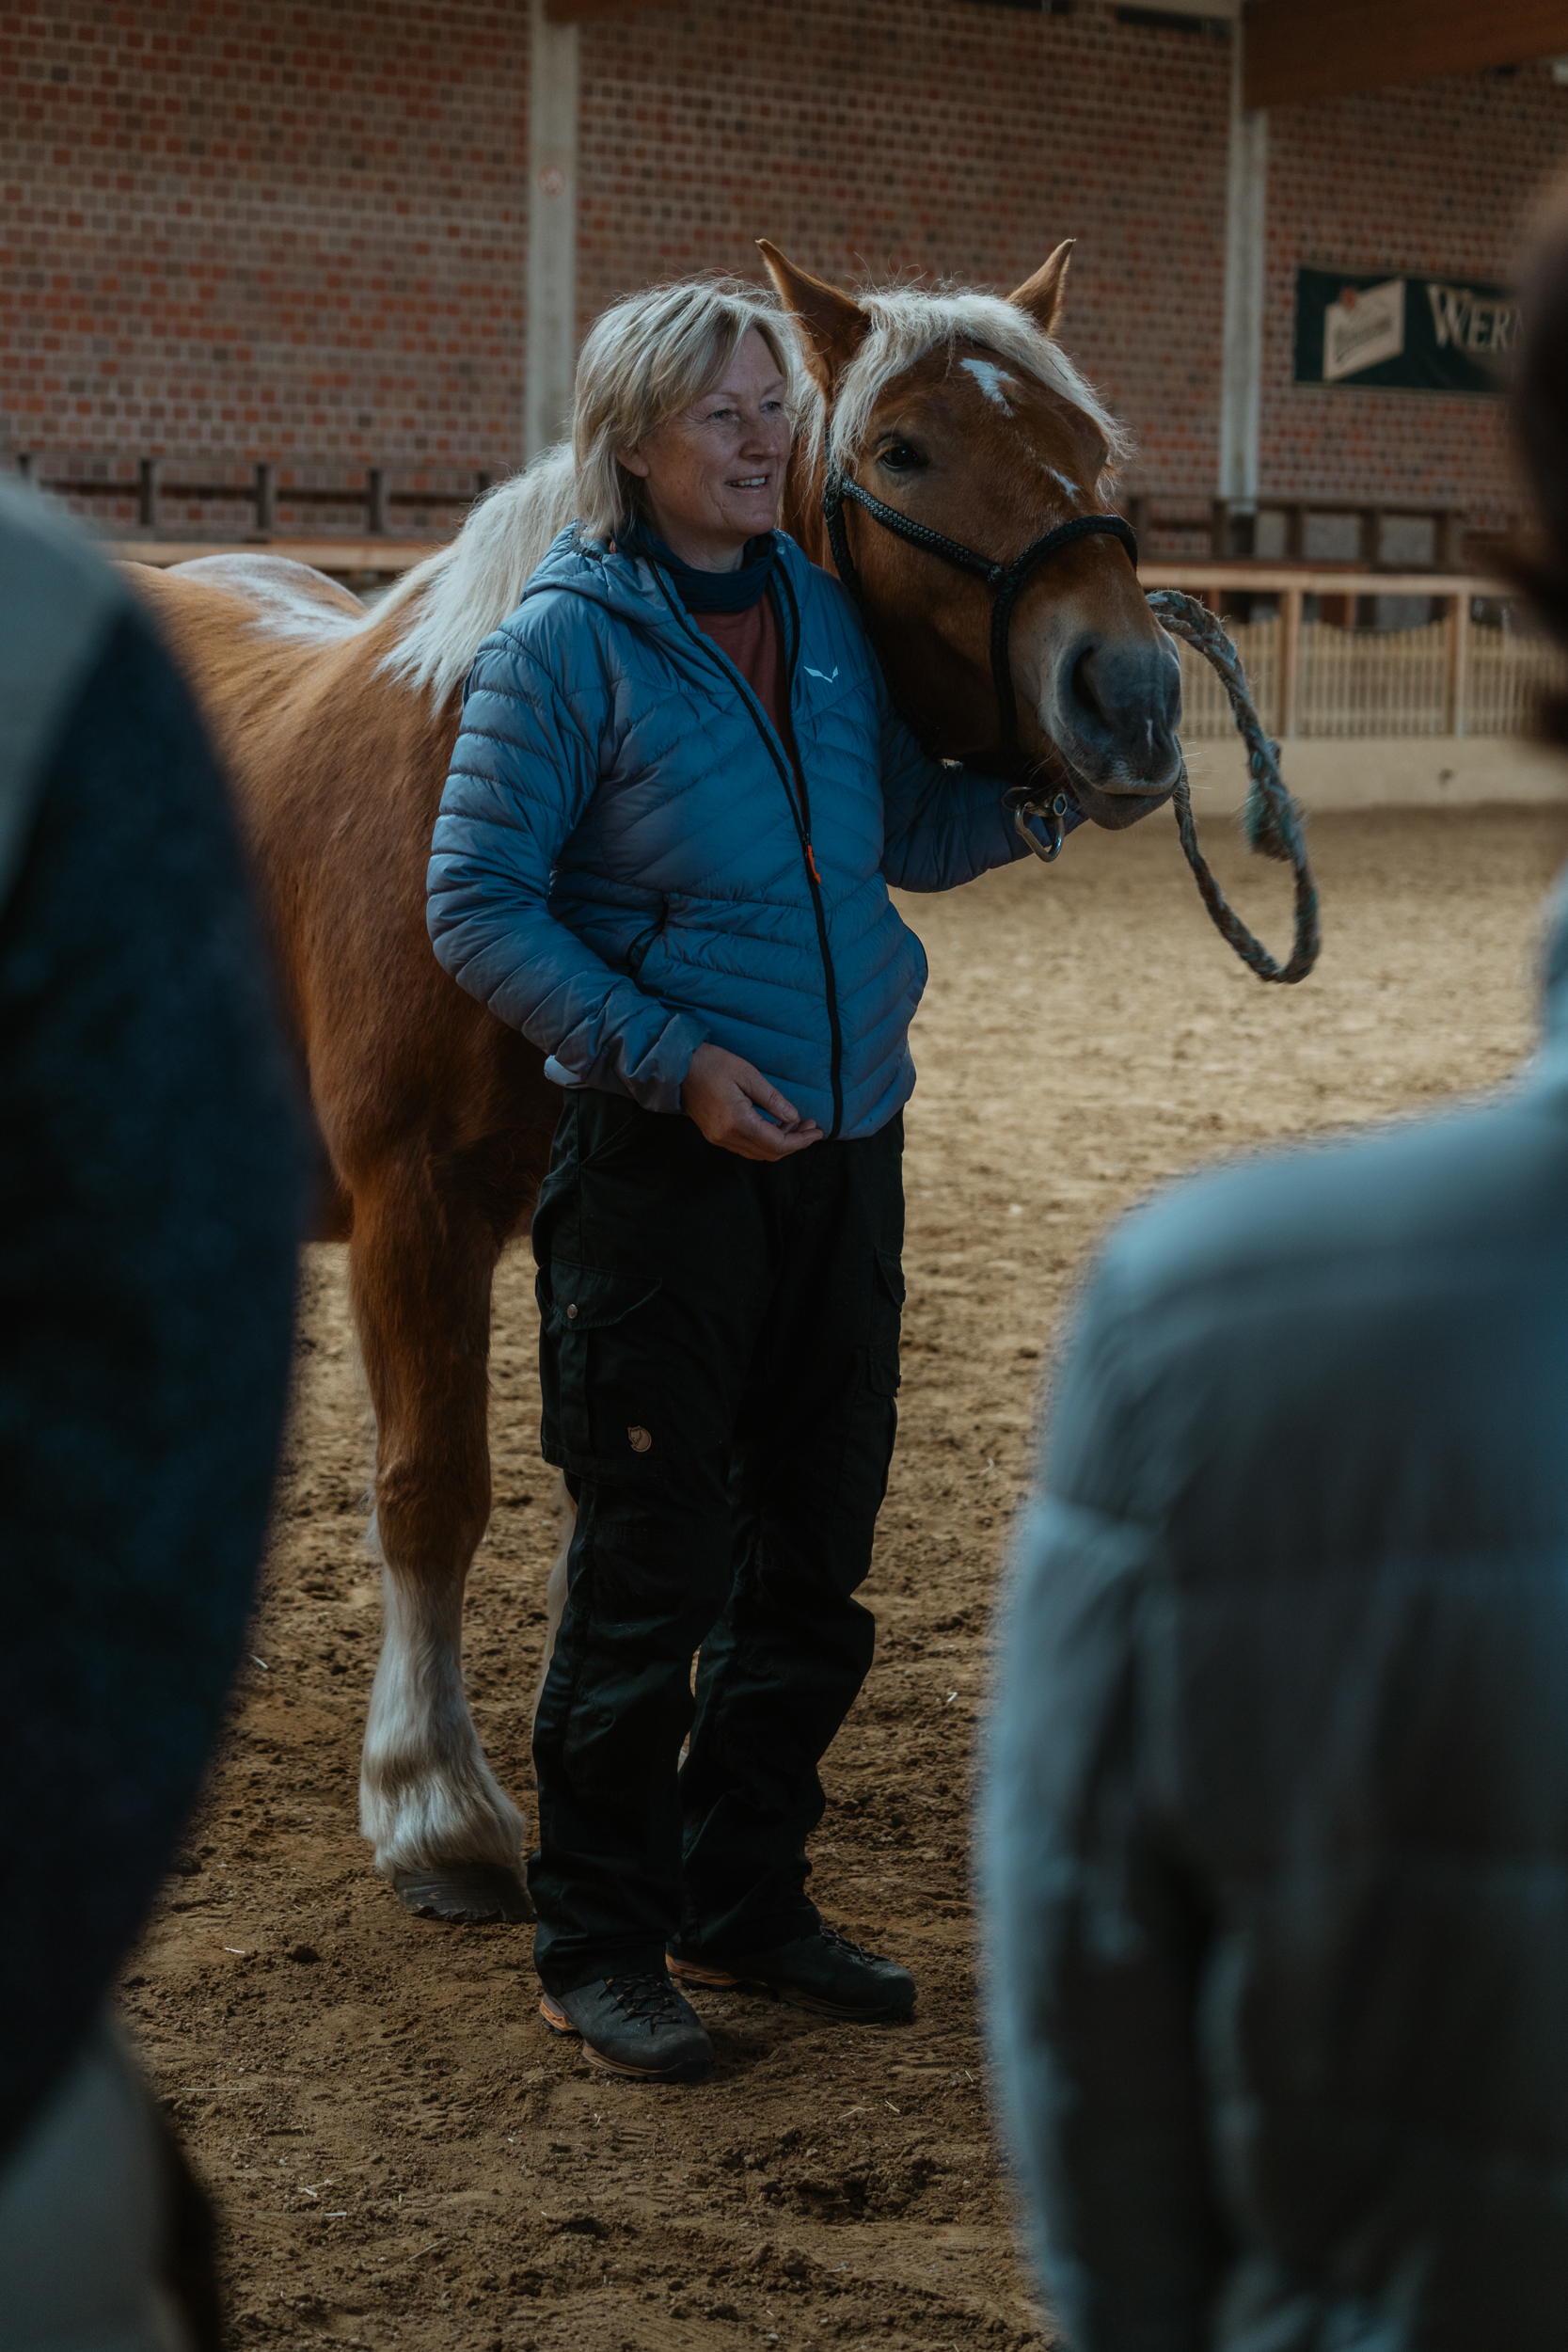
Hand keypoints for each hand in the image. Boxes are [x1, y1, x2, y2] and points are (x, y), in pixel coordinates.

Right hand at [680, 1043, 821, 1160]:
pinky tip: (774, 1126)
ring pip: (758, 1153)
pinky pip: (746, 1147)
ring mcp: (718, 1139)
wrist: (678, 1066)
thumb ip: (772, 1099)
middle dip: (794, 1143)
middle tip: (810, 1126)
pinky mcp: (715, 1135)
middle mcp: (727, 1137)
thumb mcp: (748, 1075)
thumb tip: (794, 1118)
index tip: (817, 1131)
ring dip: (780, 1143)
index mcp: (737, 1122)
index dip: (800, 1141)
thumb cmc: (713, 1064)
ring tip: (796, 1124)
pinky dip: (764, 1141)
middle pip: (769, 1153)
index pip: (776, 1144)